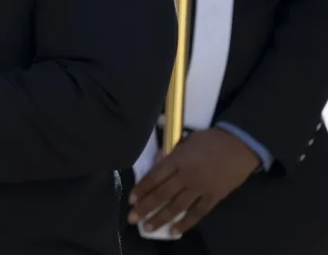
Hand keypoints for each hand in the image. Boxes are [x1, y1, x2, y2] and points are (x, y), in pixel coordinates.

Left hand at [128, 127, 260, 233]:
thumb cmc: (210, 140)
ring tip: (148, 228)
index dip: (142, 189)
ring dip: (161, 218)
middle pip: (162, 194)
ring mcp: (201, 188)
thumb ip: (170, 154)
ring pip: (177, 206)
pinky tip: (174, 231)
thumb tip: (156, 164)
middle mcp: (186, 176)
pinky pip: (198, 213)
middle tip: (132, 218)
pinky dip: (185, 223)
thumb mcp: (185, 141)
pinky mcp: (214, 197)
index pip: (155, 177)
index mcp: (178, 159)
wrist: (240, 147)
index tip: (131, 200)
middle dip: (146, 207)